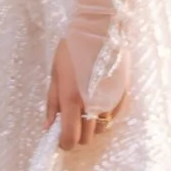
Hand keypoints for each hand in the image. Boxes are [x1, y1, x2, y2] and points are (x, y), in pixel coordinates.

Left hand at [46, 34, 125, 149]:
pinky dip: (105, 113)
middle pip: (86, 138)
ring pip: (101, 129)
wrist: (100, 28)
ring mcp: (110, 101)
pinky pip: (114, 116)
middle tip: (72, 116)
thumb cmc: (73, 48)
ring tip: (87, 104)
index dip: (63, 142)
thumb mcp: (55, 74)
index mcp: (72, 100)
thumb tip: (47, 127)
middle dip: (77, 132)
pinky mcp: (123, 95)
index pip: (70, 138)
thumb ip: (52, 103)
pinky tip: (99, 98)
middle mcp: (92, 105)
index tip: (60, 136)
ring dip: (92, 124)